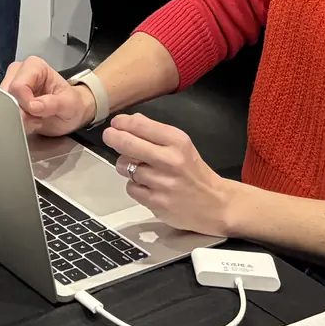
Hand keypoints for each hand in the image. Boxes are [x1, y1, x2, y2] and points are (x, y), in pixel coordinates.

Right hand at [2, 57, 96, 136]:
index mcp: (34, 66)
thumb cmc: (72, 104)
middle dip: (20, 112)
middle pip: (6, 95)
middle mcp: (19, 72)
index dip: (26, 104)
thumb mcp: (69, 105)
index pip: (18, 86)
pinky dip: (15, 121)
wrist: (72, 114)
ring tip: (35, 119)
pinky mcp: (8, 98)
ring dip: (18, 117)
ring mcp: (11, 85)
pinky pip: (4, 112)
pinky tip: (28, 120)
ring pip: (2, 105)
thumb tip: (33, 106)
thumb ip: (52, 104)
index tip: (38, 113)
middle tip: (37, 118)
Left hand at [103, 114, 236, 235]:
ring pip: (125, 167)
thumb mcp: (182, 145)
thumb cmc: (194, 172)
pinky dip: (135, 186)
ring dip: (126, 166)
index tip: (116, 124)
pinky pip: (131, 188)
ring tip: (139, 168)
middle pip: (127, 143)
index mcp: (177, 141)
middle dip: (113, 138)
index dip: (122, 123)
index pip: (140, 125)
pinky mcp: (157, 203)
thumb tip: (129, 121)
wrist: (215, 204)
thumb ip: (156, 132)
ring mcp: (163, 183)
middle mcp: (170, 160)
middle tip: (109, 136)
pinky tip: (147, 186)